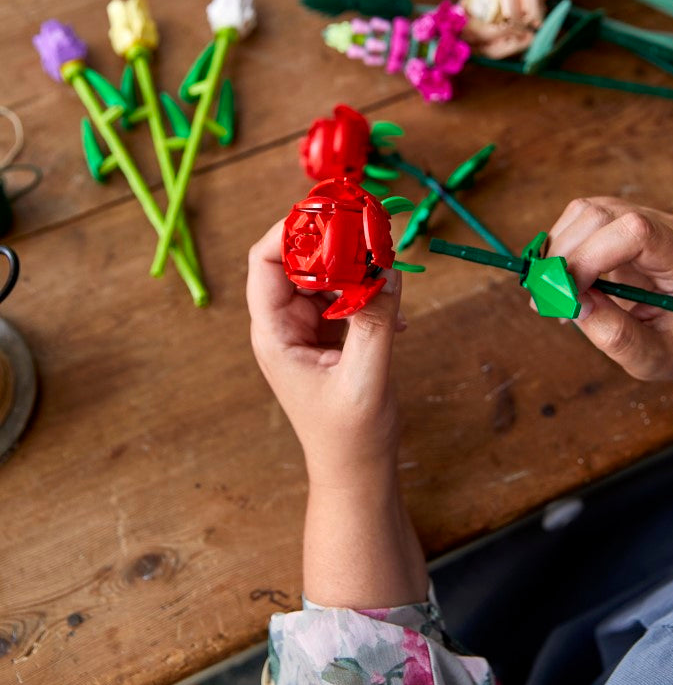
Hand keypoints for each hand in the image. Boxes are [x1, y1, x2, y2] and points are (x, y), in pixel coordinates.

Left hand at [247, 219, 405, 487]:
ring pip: (323, 275)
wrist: (356, 471)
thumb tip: (387, 270)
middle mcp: (284, 326)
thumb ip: (375, 321)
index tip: (329, 213)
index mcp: (275, 334)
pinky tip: (394, 309)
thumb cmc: (349, 437)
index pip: (265, 263)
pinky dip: (366, 291)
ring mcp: (305, 330)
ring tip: (387, 264)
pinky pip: (343, 295)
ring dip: (353, 265)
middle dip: (330, 241)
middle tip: (368, 228)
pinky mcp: (327, 336)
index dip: (290, 231)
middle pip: (295, 261)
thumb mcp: (366, 377)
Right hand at [547, 197, 672, 388]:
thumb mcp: (652, 357)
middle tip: (548, 301)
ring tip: (556, 295)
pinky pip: (578, 221)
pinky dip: (559, 250)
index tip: (570, 293)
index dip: (592, 255)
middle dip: (565, 257)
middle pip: (601, 216)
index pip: (637, 231)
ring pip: (583, 212)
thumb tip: (574, 301)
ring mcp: (643, 220)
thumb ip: (617, 334)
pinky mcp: (620, 223)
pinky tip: (563, 282)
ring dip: (557, 253)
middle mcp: (666, 230)